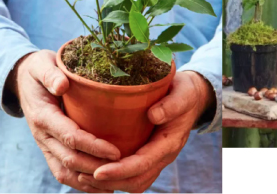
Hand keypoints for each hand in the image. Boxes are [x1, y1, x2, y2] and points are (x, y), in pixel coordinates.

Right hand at [11, 50, 120, 192]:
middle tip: (124, 169)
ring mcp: (46, 144)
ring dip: (90, 182)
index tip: (116, 152)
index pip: (71, 137)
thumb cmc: (39, 69)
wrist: (24, 79)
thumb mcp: (42, 65)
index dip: (93, 146)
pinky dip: (80, 182)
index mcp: (44, 116)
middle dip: (97, 167)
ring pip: (66, 172)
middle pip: (70, 160)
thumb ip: (51, 74)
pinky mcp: (50, 148)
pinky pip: (63, 171)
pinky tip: (101, 186)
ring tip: (116, 184)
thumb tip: (62, 85)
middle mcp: (43, 136)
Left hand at [78, 71, 214, 192]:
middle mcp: (164, 155)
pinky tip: (97, 169)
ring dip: (112, 183)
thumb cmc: (186, 92)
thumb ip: (171, 104)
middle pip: (137, 180)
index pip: (143, 164)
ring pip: (135, 182)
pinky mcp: (150, 153)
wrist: (193, 97)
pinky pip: (134, 174)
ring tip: (85, 176)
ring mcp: (157, 157)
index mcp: (170, 142)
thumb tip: (152, 115)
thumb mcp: (183, 93)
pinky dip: (116, 177)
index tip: (98, 172)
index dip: (120, 171)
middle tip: (84, 175)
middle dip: (111, 182)